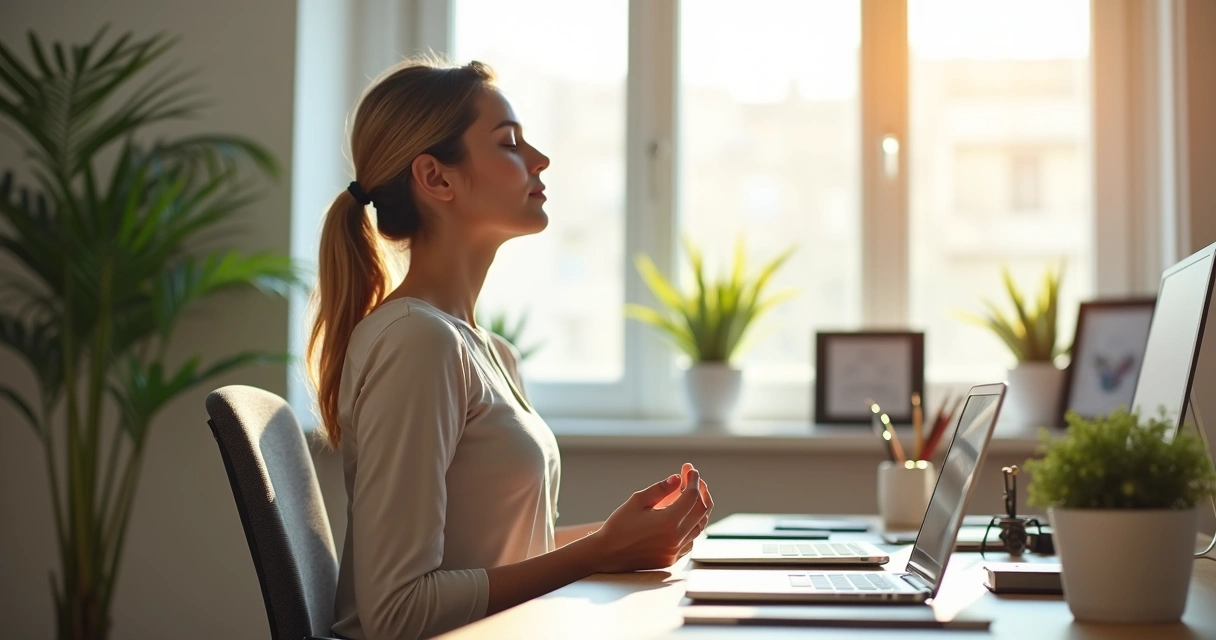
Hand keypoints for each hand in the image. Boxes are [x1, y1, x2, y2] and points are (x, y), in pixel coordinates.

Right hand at [586, 466, 711, 572]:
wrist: (606, 554)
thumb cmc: (619, 525)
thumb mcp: (637, 501)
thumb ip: (660, 489)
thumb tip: (677, 479)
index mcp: (669, 522)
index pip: (691, 496)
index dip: (693, 480)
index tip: (690, 470)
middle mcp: (677, 538)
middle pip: (702, 510)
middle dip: (700, 491)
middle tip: (694, 479)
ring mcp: (676, 551)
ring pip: (699, 526)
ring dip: (699, 508)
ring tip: (691, 494)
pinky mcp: (672, 558)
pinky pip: (690, 539)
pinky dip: (692, 525)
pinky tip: (684, 515)